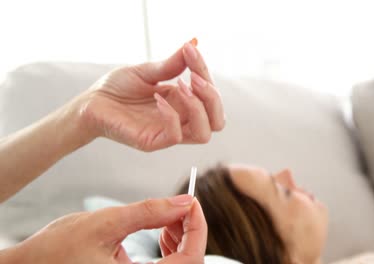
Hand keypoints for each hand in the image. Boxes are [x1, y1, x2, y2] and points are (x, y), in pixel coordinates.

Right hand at [1, 195, 206, 263]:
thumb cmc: (58, 249)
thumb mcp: (106, 223)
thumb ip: (149, 212)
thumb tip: (184, 202)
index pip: (190, 261)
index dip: (197, 230)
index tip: (193, 202)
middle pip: (188, 263)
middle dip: (190, 232)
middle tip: (181, 206)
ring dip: (181, 238)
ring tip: (168, 216)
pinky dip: (170, 247)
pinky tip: (161, 229)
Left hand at [74, 39, 224, 150]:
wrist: (90, 102)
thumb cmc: (117, 88)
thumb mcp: (148, 71)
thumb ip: (172, 63)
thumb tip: (194, 42)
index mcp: (183, 103)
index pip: (210, 95)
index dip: (205, 71)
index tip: (190, 50)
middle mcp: (181, 120)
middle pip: (218, 122)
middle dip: (213, 98)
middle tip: (195, 78)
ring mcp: (167, 133)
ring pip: (204, 134)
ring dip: (198, 108)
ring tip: (181, 87)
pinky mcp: (152, 142)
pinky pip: (174, 135)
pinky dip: (171, 115)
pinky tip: (158, 98)